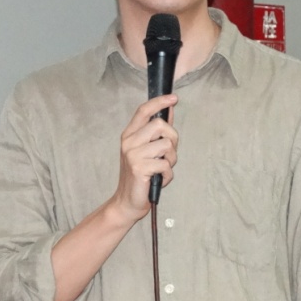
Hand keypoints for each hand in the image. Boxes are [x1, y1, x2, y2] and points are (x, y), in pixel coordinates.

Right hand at [114, 94, 178, 219]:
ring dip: (171, 159)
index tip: (173, 98)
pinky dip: (167, 174)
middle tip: (168, 153)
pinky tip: (158, 179)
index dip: (159, 102)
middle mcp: (128, 142)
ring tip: (161, 169)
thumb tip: (169, 112)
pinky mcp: (138, 168)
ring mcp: (132, 154)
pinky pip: (165, 164)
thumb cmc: (140, 176)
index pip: (144, 111)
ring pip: (166, 145)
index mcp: (129, 135)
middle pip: (160, 125)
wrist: (127, 202)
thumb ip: (157, 133)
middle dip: (172, 139)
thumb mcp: (147, 151)